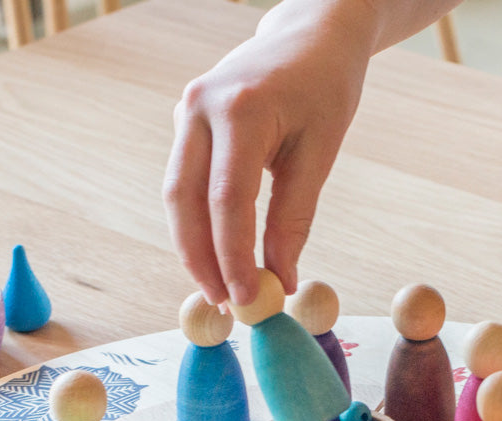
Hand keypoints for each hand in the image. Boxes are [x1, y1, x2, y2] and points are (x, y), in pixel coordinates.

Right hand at [163, 6, 371, 307]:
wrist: (308, 35)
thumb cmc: (324, 88)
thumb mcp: (319, 153)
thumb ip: (294, 218)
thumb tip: (280, 281)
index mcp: (240, 109)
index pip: (227, 201)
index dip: (233, 257)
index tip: (246, 300)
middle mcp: (200, 108)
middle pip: (185, 201)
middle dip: (200, 260)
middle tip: (223, 305)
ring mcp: (186, 113)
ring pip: (176, 196)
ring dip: (194, 247)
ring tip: (220, 289)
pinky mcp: (186, 123)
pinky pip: (184, 183)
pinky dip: (198, 223)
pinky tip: (217, 254)